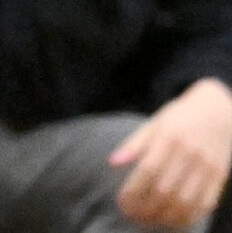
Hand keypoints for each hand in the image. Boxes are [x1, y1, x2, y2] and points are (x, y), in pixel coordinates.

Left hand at [114, 80, 231, 228]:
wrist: (217, 110)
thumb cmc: (179, 117)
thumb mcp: (154, 123)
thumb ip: (134, 144)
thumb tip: (112, 163)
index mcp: (169, 137)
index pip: (148, 170)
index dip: (134, 190)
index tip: (122, 203)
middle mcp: (189, 153)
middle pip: (166, 189)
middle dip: (147, 208)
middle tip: (133, 216)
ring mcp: (207, 166)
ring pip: (186, 201)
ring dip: (166, 216)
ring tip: (150, 221)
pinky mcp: (219, 176)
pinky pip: (205, 203)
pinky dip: (190, 217)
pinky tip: (175, 220)